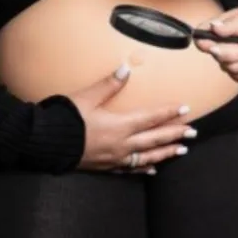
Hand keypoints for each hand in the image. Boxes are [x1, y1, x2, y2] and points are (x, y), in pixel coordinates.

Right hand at [70, 64, 195, 173]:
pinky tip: (153, 170)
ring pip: (147, 156)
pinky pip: (130, 169)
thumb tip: (125, 68)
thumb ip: (109, 84)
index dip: (170, 113)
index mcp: (120, 125)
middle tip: (193, 132)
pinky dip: (143, 168)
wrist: (45, 144)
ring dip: (166, 152)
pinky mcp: (106, 167)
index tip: (186, 109)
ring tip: (182, 150)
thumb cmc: (66, 119)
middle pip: (155, 139)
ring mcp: (114, 158)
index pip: (152, 118)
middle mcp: (121, 144)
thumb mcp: (87, 98)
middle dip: (175, 134)